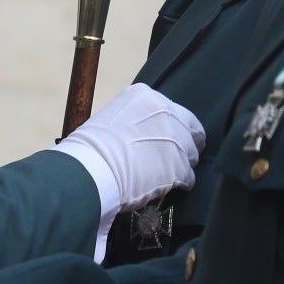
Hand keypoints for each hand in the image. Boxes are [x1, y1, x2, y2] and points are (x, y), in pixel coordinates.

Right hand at [58, 83, 204, 211]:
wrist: (92, 169)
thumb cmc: (92, 147)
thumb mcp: (113, 116)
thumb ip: (136, 120)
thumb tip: (144, 134)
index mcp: (147, 97)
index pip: (173, 110)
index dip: (172, 127)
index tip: (166, 138)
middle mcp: (166, 113)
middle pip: (191, 129)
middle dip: (185, 143)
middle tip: (174, 157)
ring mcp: (176, 140)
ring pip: (191, 154)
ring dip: (181, 164)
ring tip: (164, 174)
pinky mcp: (179, 167)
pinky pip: (189, 177)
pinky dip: (180, 183)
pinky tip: (165, 186)